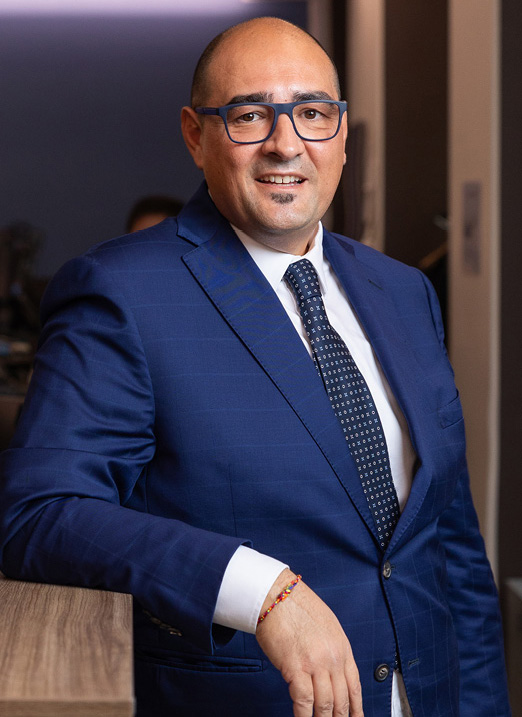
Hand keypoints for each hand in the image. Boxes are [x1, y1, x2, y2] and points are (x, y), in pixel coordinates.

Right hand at [256, 569, 362, 716]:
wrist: (277, 594)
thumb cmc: (296, 605)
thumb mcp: (326, 626)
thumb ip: (332, 649)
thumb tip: (331, 672)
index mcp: (342, 648)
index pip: (355, 686)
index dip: (356, 709)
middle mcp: (333, 658)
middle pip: (342, 700)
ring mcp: (315, 663)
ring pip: (325, 705)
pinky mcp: (295, 667)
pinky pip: (304, 701)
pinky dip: (304, 716)